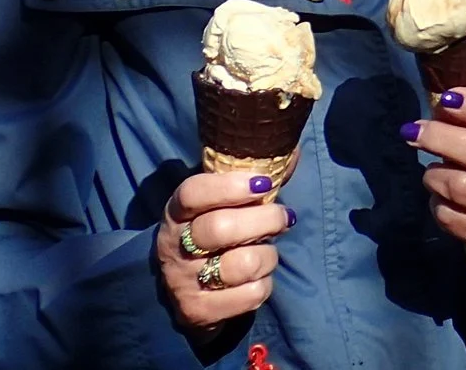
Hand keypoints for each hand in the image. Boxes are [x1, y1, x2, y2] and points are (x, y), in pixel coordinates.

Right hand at [157, 171, 295, 330]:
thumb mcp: (221, 206)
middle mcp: (174, 246)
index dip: (230, 186)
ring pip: (240, 264)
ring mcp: (183, 282)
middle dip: (264, 220)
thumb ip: (251, 180)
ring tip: (268, 251)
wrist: (187, 289)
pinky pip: (249, 295)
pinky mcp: (198, 311)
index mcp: (177, 212)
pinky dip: (264, 284)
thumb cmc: (214, 235)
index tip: (264, 183)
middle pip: (220, 228)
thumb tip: (291, 154)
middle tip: (283, 217)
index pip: (193, 192)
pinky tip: (258, 278)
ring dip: (268, 255)